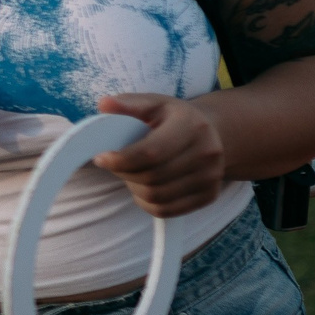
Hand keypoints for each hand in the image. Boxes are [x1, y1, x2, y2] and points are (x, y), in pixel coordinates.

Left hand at [91, 93, 225, 217]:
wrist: (214, 134)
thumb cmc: (175, 118)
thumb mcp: (154, 104)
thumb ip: (128, 104)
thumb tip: (104, 104)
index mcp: (192, 126)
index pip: (150, 153)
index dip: (120, 160)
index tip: (100, 158)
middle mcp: (207, 153)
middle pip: (151, 178)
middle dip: (124, 173)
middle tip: (116, 164)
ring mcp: (211, 177)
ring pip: (156, 197)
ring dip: (134, 188)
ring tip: (131, 173)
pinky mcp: (209, 196)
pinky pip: (166, 210)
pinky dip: (147, 203)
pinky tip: (143, 187)